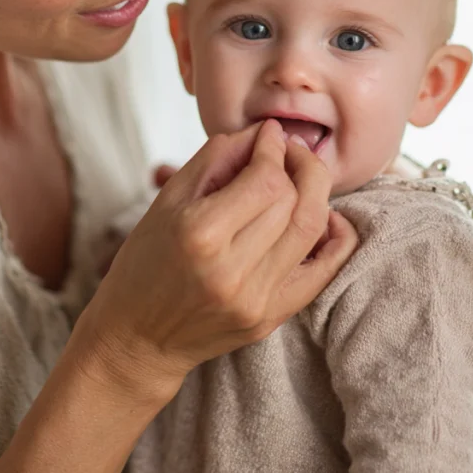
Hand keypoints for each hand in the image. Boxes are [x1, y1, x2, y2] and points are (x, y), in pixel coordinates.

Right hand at [75, 120, 357, 403]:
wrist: (137, 337)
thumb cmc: (144, 261)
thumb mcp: (166, 201)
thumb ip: (215, 160)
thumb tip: (262, 134)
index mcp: (199, 233)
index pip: (265, 179)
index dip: (274, 148)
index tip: (269, 134)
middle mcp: (231, 269)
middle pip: (292, 201)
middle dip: (298, 165)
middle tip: (287, 151)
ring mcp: (255, 299)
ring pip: (311, 230)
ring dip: (316, 192)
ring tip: (302, 176)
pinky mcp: (270, 318)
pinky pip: (323, 273)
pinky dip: (335, 238)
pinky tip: (327, 216)